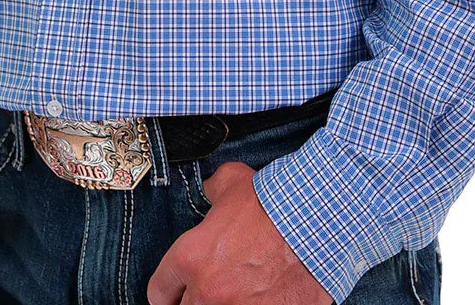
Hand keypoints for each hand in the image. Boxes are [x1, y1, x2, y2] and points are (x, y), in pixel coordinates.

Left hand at [147, 160, 334, 304]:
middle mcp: (207, 291)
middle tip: (207, 291)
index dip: (167, 291)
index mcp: (191, 258)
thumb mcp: (232, 182)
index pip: (159, 291)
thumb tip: (208, 188)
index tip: (174, 291)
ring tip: (232, 296)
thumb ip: (212, 189)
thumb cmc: (273, 202)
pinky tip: (259, 299)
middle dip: (192, 300)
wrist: (315, 221)